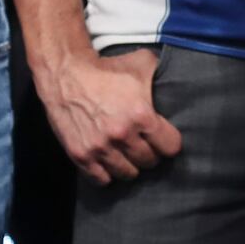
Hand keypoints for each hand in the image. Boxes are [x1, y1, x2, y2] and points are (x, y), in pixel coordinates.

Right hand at [34, 46, 181, 184]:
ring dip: (129, 165)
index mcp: (141, 115)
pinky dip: (106, 173)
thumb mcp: (142, 63)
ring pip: (128, 174)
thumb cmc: (106, 69)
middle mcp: (122, 135)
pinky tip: (107, 161)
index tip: (163, 139)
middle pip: (150, 162)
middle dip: (150, 153)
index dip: (168, 142)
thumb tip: (178, 80)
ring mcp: (100, 148)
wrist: (67, 73)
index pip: (170, 147)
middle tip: (143, 145)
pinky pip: (102, 179)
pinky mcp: (81, 155)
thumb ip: (162, 75)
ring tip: (126, 154)